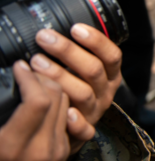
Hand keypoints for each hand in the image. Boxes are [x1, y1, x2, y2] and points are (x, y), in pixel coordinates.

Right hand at [0, 60, 69, 160]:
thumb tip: (3, 86)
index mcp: (13, 148)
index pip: (38, 101)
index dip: (29, 77)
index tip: (19, 66)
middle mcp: (41, 150)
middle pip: (56, 98)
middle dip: (43, 76)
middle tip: (28, 68)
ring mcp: (56, 152)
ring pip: (66, 105)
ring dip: (52, 86)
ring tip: (35, 79)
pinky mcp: (63, 153)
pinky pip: (66, 118)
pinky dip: (57, 103)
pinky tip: (44, 98)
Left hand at [29, 24, 122, 153]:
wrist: (71, 129)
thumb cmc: (72, 90)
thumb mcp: (81, 70)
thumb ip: (75, 55)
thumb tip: (53, 31)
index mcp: (110, 75)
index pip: (112, 55)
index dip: (96, 41)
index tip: (75, 28)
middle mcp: (105, 92)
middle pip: (94, 70)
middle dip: (68, 51)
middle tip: (44, 38)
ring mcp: (95, 111)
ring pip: (83, 93)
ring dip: (60, 76)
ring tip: (36, 63)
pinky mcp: (85, 132)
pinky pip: (84, 128)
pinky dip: (74, 120)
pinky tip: (62, 110)